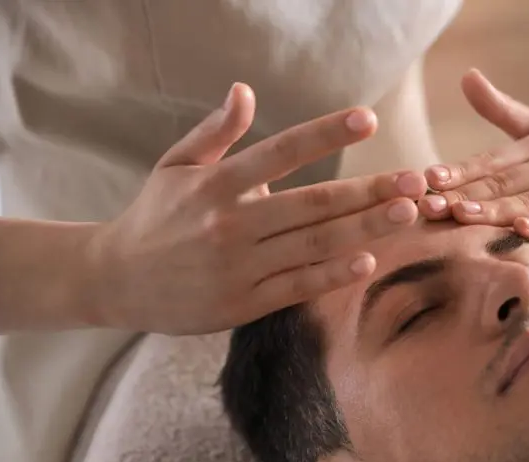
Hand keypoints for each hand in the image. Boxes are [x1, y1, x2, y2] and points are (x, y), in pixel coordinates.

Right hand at [89, 83, 425, 334]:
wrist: (114, 281)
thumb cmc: (153, 218)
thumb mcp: (174, 167)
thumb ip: (214, 133)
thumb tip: (246, 92)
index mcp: (215, 185)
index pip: (280, 152)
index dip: (325, 134)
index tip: (367, 120)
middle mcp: (229, 224)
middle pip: (312, 204)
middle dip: (368, 191)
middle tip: (414, 180)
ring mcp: (238, 267)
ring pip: (313, 245)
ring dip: (364, 229)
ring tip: (406, 213)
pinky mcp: (242, 304)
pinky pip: (297, 287)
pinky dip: (332, 274)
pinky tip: (368, 260)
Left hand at [419, 70, 528, 242]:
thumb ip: (502, 110)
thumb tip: (466, 77)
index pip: (492, 162)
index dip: (459, 172)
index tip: (425, 180)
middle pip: (506, 183)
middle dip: (466, 194)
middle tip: (429, 204)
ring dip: (498, 210)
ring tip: (463, 215)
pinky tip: (524, 230)